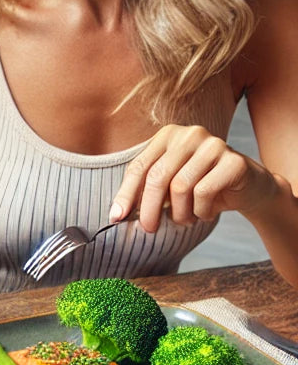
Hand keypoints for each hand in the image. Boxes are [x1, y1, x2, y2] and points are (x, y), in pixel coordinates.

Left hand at [110, 124, 279, 230]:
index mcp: (168, 136)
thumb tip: (117, 214)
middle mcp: (189, 135)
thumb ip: (147, 191)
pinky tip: (206, 211)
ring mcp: (213, 145)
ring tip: (187, 218)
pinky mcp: (233, 161)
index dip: (125, 194)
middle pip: (157, 177)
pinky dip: (201, 210)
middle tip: (148, 229)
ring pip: (180, 187)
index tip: (115, 218)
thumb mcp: (171, 185)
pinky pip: (204, 192)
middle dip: (149, 208)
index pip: (139, 167)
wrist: (249, 188)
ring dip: (180, 212)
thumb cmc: (202, 186)